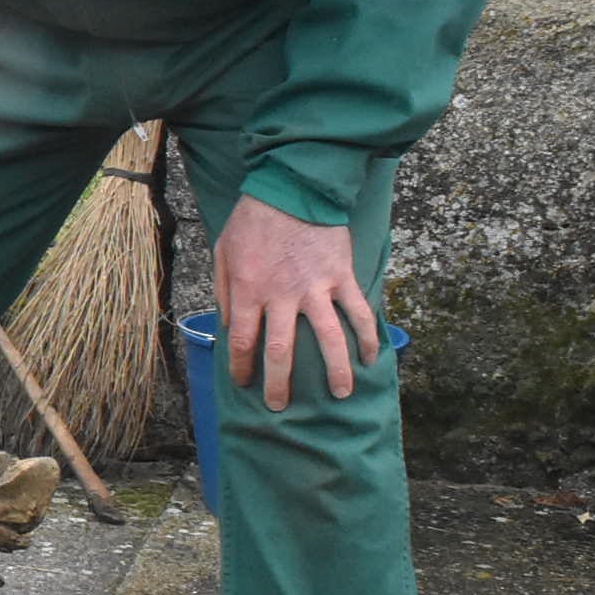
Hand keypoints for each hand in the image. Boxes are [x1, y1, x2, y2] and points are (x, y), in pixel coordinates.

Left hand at [213, 195, 378, 409]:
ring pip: (328, 339)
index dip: (242, 367)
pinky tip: (372, 358)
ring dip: (335, 370)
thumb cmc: (252, 220)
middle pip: (282, 350)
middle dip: (280, 383)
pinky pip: (358, 312)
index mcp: (248, 290)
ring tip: (340, 394)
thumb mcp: (223, 252)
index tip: (244, 382)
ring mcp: (316, 288)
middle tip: (281, 406)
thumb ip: (223, 290)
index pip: (242, 340)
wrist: (292, 188)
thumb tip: (227, 325)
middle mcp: (282, 296)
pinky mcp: (342, 277)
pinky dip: (368, 336)